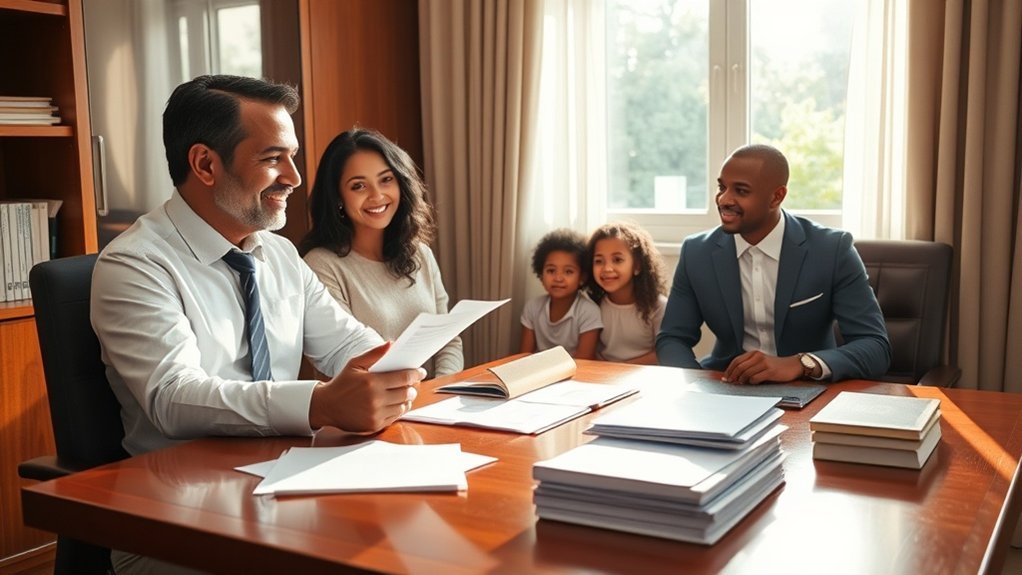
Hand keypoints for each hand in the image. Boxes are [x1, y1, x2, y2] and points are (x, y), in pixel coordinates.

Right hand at [308, 342, 423, 432]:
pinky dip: (398, 410)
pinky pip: (395, 417)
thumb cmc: (342, 383)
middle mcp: (375, 399)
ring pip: (403, 406)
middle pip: (407, 393)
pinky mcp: (375, 425)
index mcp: (372, 382)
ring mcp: (375, 414)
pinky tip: (395, 403)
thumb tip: (391, 344)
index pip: (403, 378)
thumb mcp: (355, 364)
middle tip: (412, 383)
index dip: (415, 374)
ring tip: (405, 393)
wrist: (326, 406)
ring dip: (407, 399)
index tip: (421, 372)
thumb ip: (374, 354)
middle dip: (412, 387)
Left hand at [722, 351, 801, 384]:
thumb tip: (734, 376)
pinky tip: (752, 383)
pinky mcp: (770, 371)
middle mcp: (758, 356)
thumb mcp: (761, 362)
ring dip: (741, 380)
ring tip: (740, 384)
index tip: (725, 377)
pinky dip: (752, 382)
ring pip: (746, 373)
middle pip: (739, 366)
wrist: (793, 366)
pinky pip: (756, 378)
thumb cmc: (775, 366)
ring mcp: (764, 363)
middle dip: (733, 375)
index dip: (729, 370)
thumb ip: (749, 366)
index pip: (736, 361)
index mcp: (754, 353)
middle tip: (730, 382)